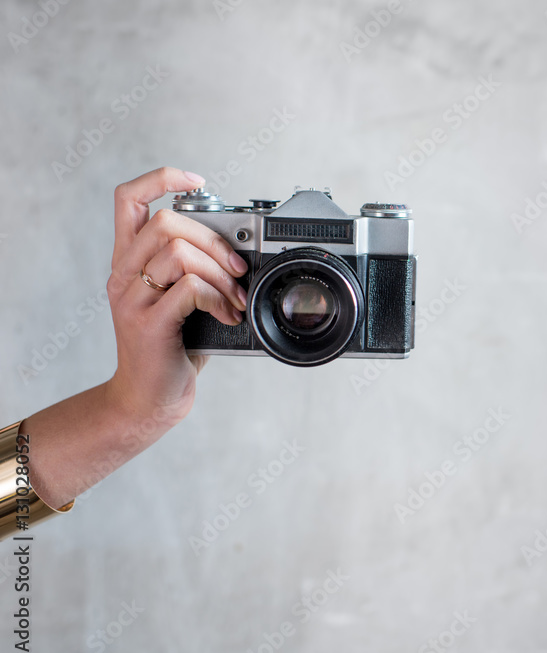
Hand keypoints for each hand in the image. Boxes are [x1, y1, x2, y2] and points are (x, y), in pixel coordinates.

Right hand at [105, 167, 248, 430]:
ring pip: (178, 252)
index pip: (127, 198)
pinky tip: (227, 315)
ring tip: (236, 298)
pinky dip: (218, 298)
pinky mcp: (147, 324)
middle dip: (215, 241)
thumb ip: (195, 268)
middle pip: (166, 221)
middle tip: (239, 270)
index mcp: (128, 260)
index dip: (160, 178)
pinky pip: (189, 288)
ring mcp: (131, 298)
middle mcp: (122, 274)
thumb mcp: (181, 298)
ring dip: (222, 273)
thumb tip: (241, 250)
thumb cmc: (171, 346)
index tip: (195, 181)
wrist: (148, 398)